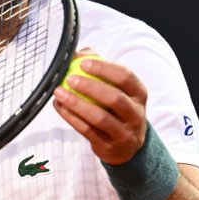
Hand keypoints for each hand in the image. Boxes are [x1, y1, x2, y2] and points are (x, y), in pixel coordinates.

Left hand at [52, 50, 146, 164]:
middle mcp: (135, 114)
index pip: (125, 77)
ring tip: (59, 92)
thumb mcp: (117, 89)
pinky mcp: (108, 147)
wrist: (128, 146)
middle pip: (115, 98)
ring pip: (100, 118)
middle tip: (70, 78)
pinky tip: (59, 106)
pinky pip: (87, 131)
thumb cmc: (118, 109)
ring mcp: (123, 133)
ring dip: (77, 104)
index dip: (104, 68)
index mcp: (139, 94)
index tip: (83, 62)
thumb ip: (100, 68)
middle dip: (90, 87)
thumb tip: (77, 53)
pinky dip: (70, 117)